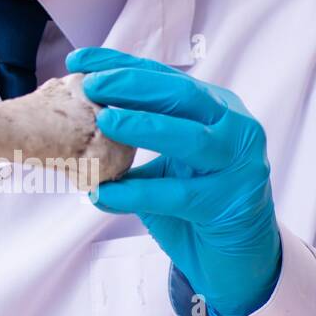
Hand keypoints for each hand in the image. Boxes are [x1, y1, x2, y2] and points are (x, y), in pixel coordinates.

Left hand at [68, 47, 281, 315]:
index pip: (164, 76)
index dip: (119, 64)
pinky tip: (101, 193)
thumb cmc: (194, 197)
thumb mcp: (167, 156)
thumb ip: (136, 132)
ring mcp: (239, 165)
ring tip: (102, 121)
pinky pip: (177, 194)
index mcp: (215, 107)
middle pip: (182, 95)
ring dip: (142, 126)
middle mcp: (234, 128)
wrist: (237, 256)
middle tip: (90, 86)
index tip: (78, 59)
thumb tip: (76, 112)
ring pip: (190, 138)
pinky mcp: (230, 204)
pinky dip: (136, 192)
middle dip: (132, 85)